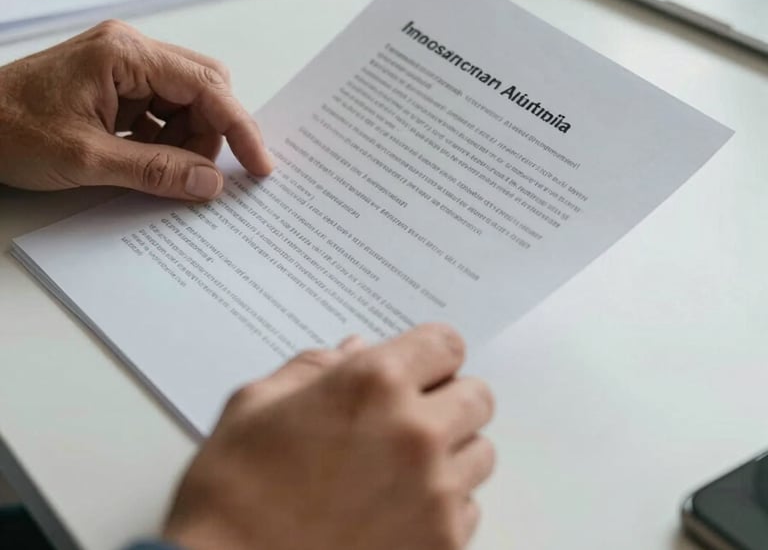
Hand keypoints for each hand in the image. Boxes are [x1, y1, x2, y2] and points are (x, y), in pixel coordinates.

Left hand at [0, 20, 271, 199]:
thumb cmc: (7, 129)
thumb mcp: (87, 159)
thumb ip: (156, 171)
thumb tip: (210, 184)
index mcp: (126, 54)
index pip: (207, 86)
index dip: (240, 127)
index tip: (259, 165)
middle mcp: (131, 50)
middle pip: (203, 87)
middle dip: (211, 133)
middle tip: (201, 175)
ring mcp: (123, 64)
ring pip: (185, 101)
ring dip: (186, 140)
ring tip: (161, 171)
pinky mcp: (114, 83)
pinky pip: (160, 109)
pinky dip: (165, 139)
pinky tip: (147, 162)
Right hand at [163, 324, 494, 549]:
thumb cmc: (232, 494)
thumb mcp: (255, 406)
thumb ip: (314, 368)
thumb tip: (353, 352)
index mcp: (373, 383)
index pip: (446, 344)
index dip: (430, 354)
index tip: (414, 369)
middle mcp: (417, 433)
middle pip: (476, 397)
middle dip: (446, 400)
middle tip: (407, 418)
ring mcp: (435, 496)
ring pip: (480, 455)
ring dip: (451, 454)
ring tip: (401, 470)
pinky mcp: (441, 549)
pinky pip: (468, 513)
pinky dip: (443, 508)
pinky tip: (397, 514)